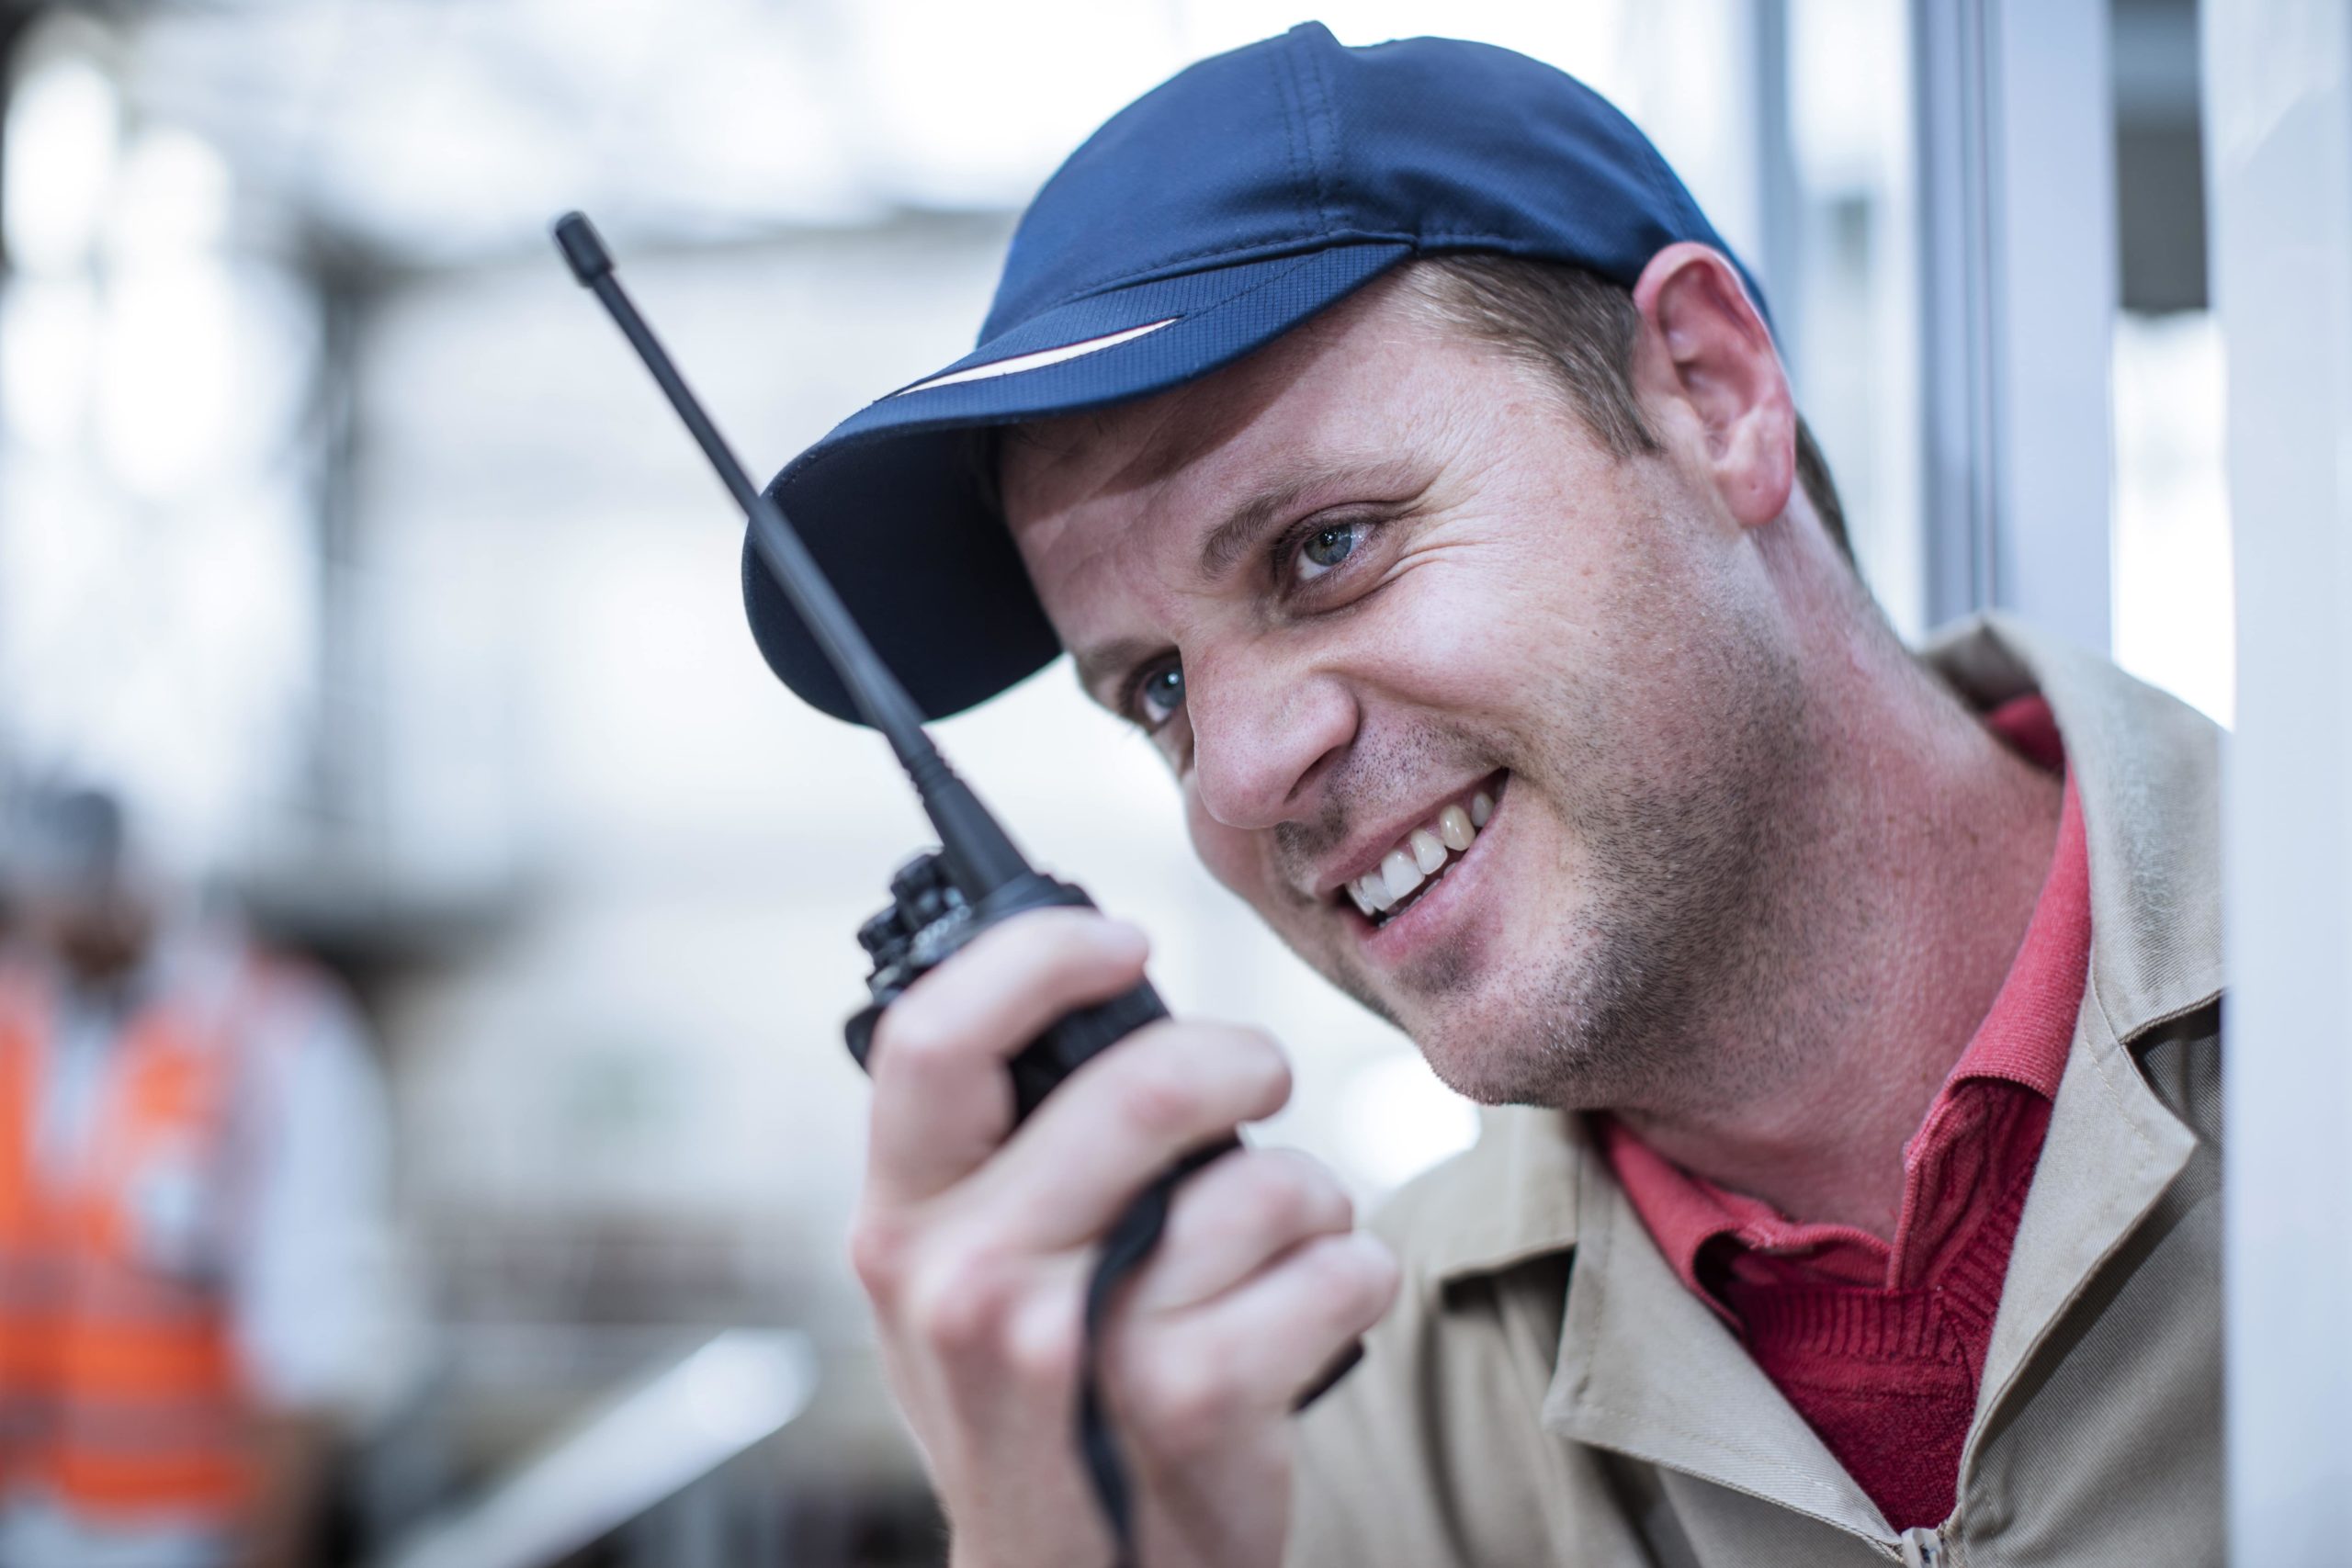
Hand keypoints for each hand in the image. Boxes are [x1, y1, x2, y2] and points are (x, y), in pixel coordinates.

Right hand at [847, 909, 1397, 1567]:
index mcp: (901, 1223)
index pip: (934, 1036)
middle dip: (1239, 1060)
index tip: (1123, 942)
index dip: (1041, 957)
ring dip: (1310, 1197)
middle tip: (1259, 1077)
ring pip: (1260, 1181)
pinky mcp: (1188, 1407)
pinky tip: (1314, 1313)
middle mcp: (964, 1282)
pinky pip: (1333, 1273)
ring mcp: (1073, 1349)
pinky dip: (1356, 1278)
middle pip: (1139, 1086)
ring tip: (1283, 1240)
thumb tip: (1101, 991)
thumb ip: (997, 1155)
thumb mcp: (964, 1281)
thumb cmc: (1041, 1408)